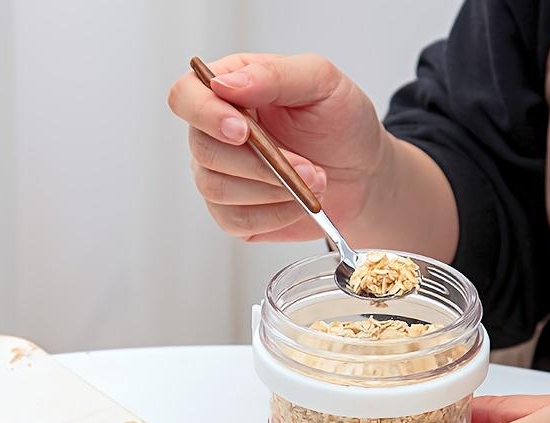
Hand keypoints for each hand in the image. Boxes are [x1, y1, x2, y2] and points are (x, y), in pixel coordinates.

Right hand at [167, 53, 387, 242]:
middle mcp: (215, 133)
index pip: (186, 96)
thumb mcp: (321, 82)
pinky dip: (273, 215)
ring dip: (271, 190)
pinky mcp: (234, 214)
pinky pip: (236, 220)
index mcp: (229, 89)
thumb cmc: (341, 123)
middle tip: (307, 166)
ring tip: (313, 182)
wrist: (363, 173)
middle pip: (203, 150)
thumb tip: (226, 85)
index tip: (242, 131)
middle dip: (259, 164)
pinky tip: (298, 204)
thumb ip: (274, 76)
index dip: (205, 114)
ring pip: (216, 189)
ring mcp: (221, 176)